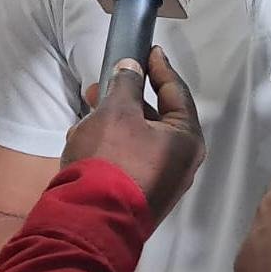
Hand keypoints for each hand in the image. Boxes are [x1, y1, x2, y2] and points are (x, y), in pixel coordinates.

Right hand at [61, 47, 203, 222]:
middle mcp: (181, 164)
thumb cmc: (111, 158)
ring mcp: (160, 183)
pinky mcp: (138, 197)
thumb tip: (132, 68)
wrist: (90, 221)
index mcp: (186, 140)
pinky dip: (111, 143)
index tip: (151, 50)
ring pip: (138, 139)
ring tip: (88, 106)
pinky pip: (129, 160)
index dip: (161, 68)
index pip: (176, 93)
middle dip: (128, 96)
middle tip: (107, 80)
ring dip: (114, 119)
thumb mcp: (116, 111)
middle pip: (156, 117)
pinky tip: (84, 136)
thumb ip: (126, 84)